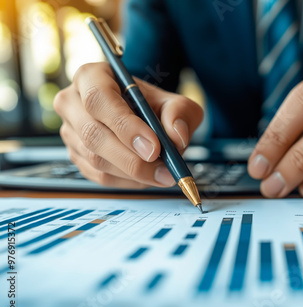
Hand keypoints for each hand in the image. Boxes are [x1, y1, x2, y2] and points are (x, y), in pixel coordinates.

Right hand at [54, 62, 202, 188]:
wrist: (144, 119)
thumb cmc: (153, 106)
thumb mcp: (174, 102)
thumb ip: (180, 113)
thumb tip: (176, 135)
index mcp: (91, 77)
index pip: (98, 99)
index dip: (125, 126)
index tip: (154, 147)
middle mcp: (72, 102)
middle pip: (93, 134)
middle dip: (132, 158)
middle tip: (164, 170)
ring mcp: (70, 131)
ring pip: (96, 160)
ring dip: (134, 173)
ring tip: (163, 174)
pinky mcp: (76, 157)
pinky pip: (99, 176)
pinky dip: (128, 181)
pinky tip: (148, 177)